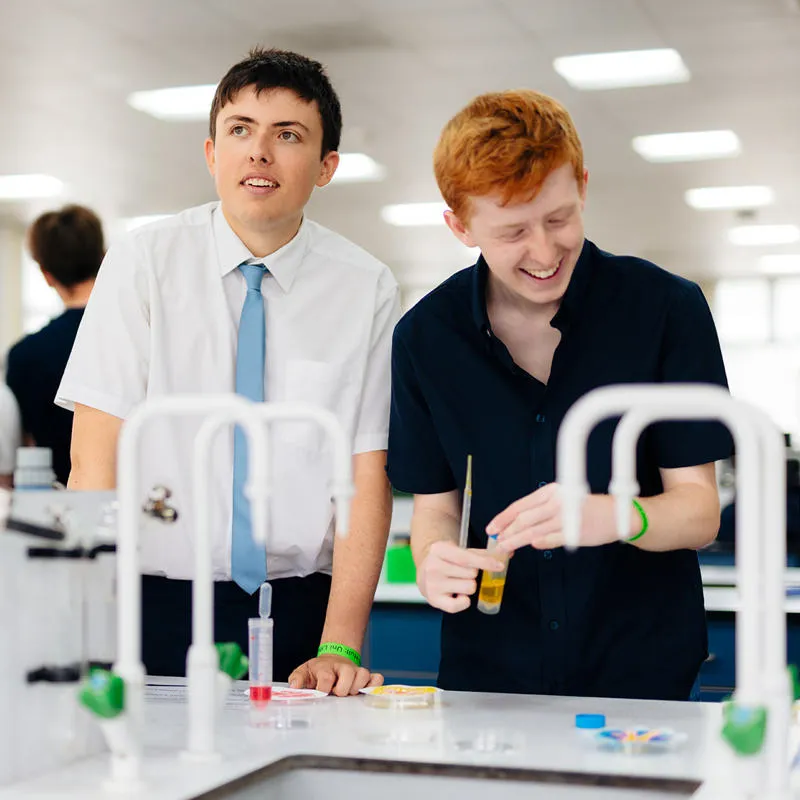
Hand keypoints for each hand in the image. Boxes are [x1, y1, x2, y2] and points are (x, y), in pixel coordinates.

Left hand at [288, 654, 382, 696]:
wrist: (332, 660)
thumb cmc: (317, 671)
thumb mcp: (303, 672)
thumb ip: (297, 679)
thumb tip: (294, 686)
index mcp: (325, 667)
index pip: (326, 677)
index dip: (324, 688)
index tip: (323, 693)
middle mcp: (342, 667)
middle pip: (348, 673)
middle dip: (342, 688)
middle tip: (337, 693)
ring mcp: (355, 671)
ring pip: (363, 675)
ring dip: (357, 686)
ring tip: (349, 692)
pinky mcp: (366, 676)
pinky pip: (376, 678)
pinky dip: (374, 685)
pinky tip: (365, 691)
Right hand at [417, 540, 504, 613]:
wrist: (424, 572)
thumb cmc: (447, 561)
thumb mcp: (458, 551)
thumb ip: (481, 553)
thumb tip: (506, 554)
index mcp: (439, 550)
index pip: (466, 558)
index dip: (485, 562)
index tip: (499, 565)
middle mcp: (433, 566)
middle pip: (471, 573)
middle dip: (473, 573)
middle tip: (463, 572)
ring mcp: (432, 584)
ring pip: (469, 587)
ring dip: (469, 585)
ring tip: (458, 582)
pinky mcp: (434, 600)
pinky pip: (461, 604)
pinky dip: (464, 600)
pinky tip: (458, 594)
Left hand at [487, 484, 632, 552]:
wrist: (619, 514)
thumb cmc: (588, 508)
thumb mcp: (563, 501)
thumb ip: (542, 513)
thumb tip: (520, 527)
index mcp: (551, 491)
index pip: (520, 505)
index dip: (503, 518)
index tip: (491, 528)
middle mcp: (556, 502)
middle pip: (523, 519)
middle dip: (506, 531)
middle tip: (496, 541)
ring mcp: (564, 518)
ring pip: (532, 531)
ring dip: (516, 540)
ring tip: (506, 547)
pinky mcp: (573, 533)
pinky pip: (549, 539)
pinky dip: (537, 543)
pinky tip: (529, 546)